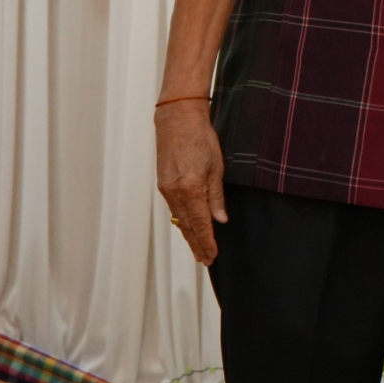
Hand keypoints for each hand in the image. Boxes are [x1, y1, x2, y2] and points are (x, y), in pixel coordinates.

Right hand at [155, 100, 225, 265]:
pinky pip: (175, 208)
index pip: (200, 223)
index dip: (207, 242)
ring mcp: (167, 189)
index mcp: (191, 188)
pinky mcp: (163, 184)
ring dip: (189, 235)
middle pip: (187, 226)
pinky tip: (189, 227)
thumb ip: (216, 196)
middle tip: (206, 260)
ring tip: (199, 250)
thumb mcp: (217, 166)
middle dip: (197, 244)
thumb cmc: (201, 139)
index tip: (212, 256)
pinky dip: (183, 221)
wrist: (177, 121)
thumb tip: (220, 219)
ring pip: (180, 219)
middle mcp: (175, 193)